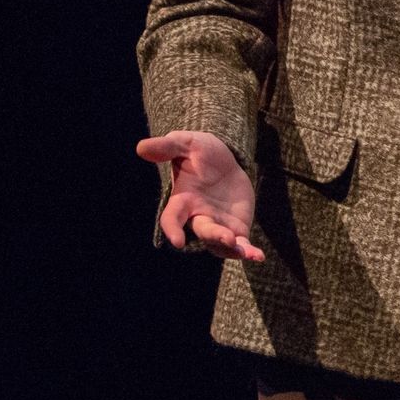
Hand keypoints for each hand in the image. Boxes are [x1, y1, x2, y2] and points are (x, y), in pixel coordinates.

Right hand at [136, 130, 264, 261]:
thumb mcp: (186, 144)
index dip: (172, 229)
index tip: (178, 241)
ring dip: (232, 249)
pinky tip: (258, 256)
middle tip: (227, 238)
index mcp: (183, 200)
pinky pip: (241, 245)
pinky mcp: (236, 228)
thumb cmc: (200, 153)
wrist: (225, 160)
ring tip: (246, 252)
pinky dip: (248, 252)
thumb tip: (141, 148)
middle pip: (202, 231)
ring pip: (220, 244)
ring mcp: (217, 225)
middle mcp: (198, 216)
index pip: (172, 218)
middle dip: (214, 236)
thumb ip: (167, 147)